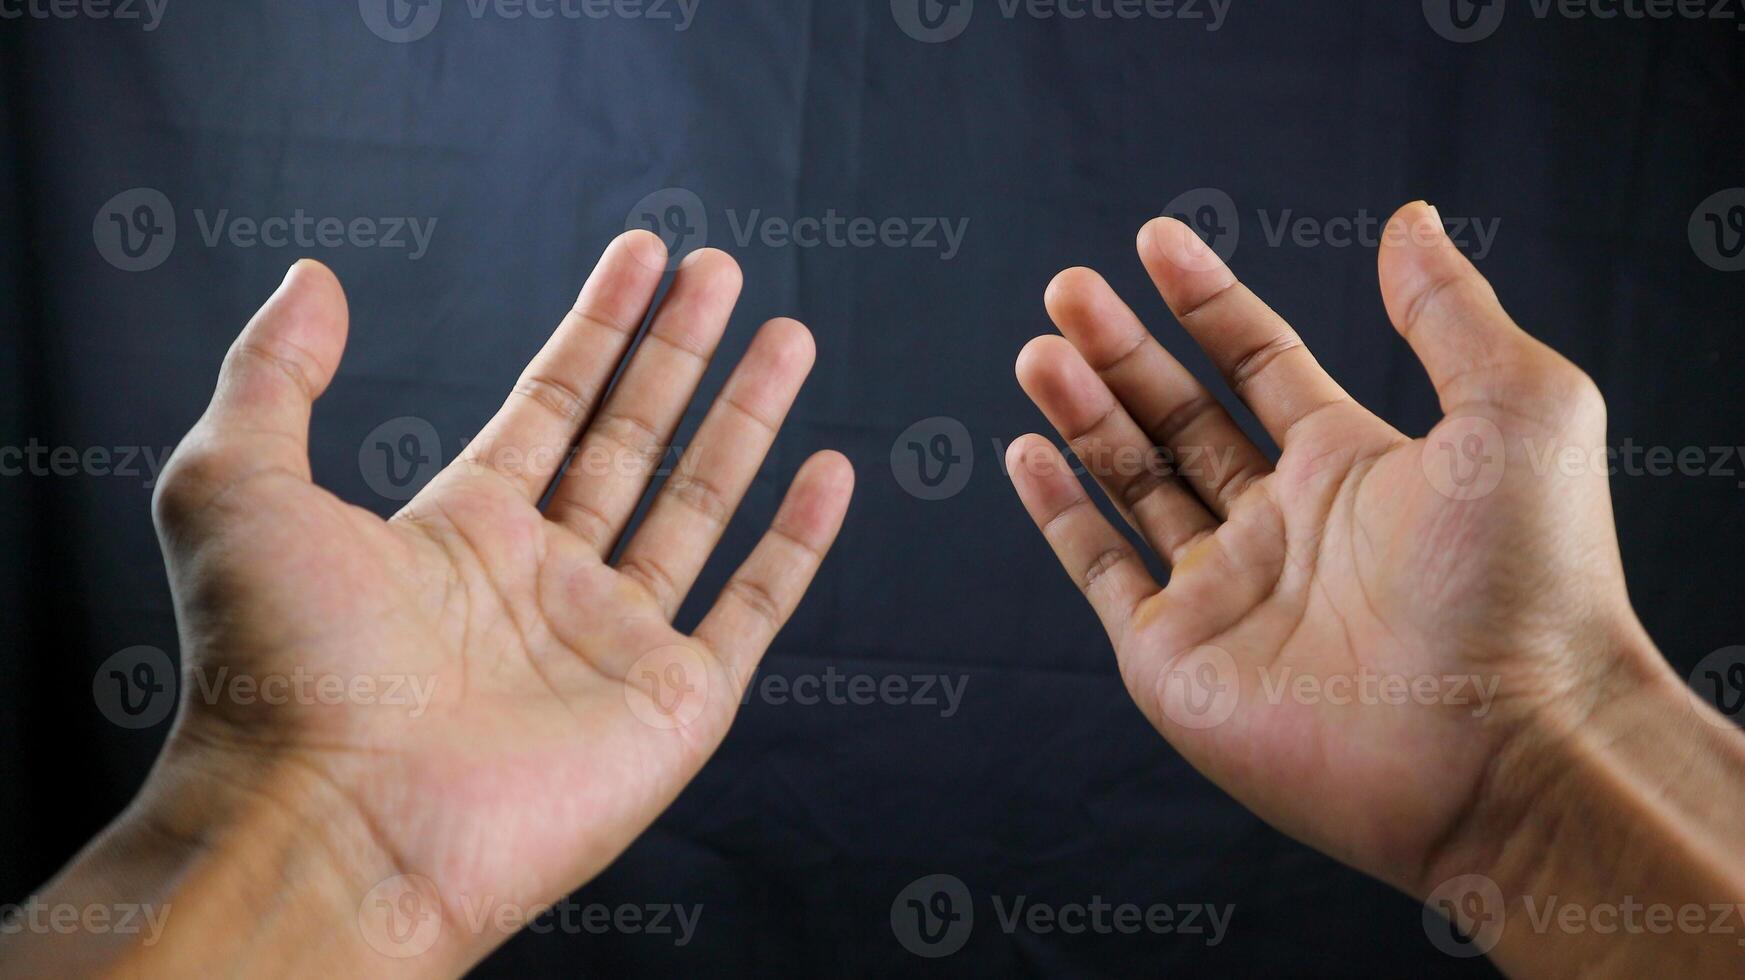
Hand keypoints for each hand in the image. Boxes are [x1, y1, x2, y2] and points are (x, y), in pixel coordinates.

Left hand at [117, 234, 850, 972]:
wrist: (336, 826)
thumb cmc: (275, 675)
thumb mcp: (234, 490)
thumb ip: (273, 377)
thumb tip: (312, 282)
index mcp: (459, 534)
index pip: (552, 405)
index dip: (601, 327)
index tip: (644, 255)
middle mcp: (542, 582)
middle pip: (635, 442)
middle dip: (682, 353)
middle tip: (724, 273)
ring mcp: (612, 643)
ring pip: (700, 508)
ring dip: (747, 421)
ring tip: (789, 338)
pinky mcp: (672, 705)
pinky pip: (752, 608)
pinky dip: (797, 543)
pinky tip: (828, 470)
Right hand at [1006, 202, 1668, 896]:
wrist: (1501, 749)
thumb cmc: (1524, 580)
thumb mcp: (1515, 410)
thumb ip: (1448, 311)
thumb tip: (1408, 219)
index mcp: (1351, 466)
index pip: (1258, 363)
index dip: (1206, 300)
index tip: (1155, 241)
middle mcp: (1281, 525)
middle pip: (1178, 416)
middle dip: (1121, 349)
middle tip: (1068, 289)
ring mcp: (1222, 593)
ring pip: (1129, 482)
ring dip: (1081, 412)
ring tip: (1038, 350)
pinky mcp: (1174, 658)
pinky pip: (1098, 571)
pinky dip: (1057, 513)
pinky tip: (1025, 451)